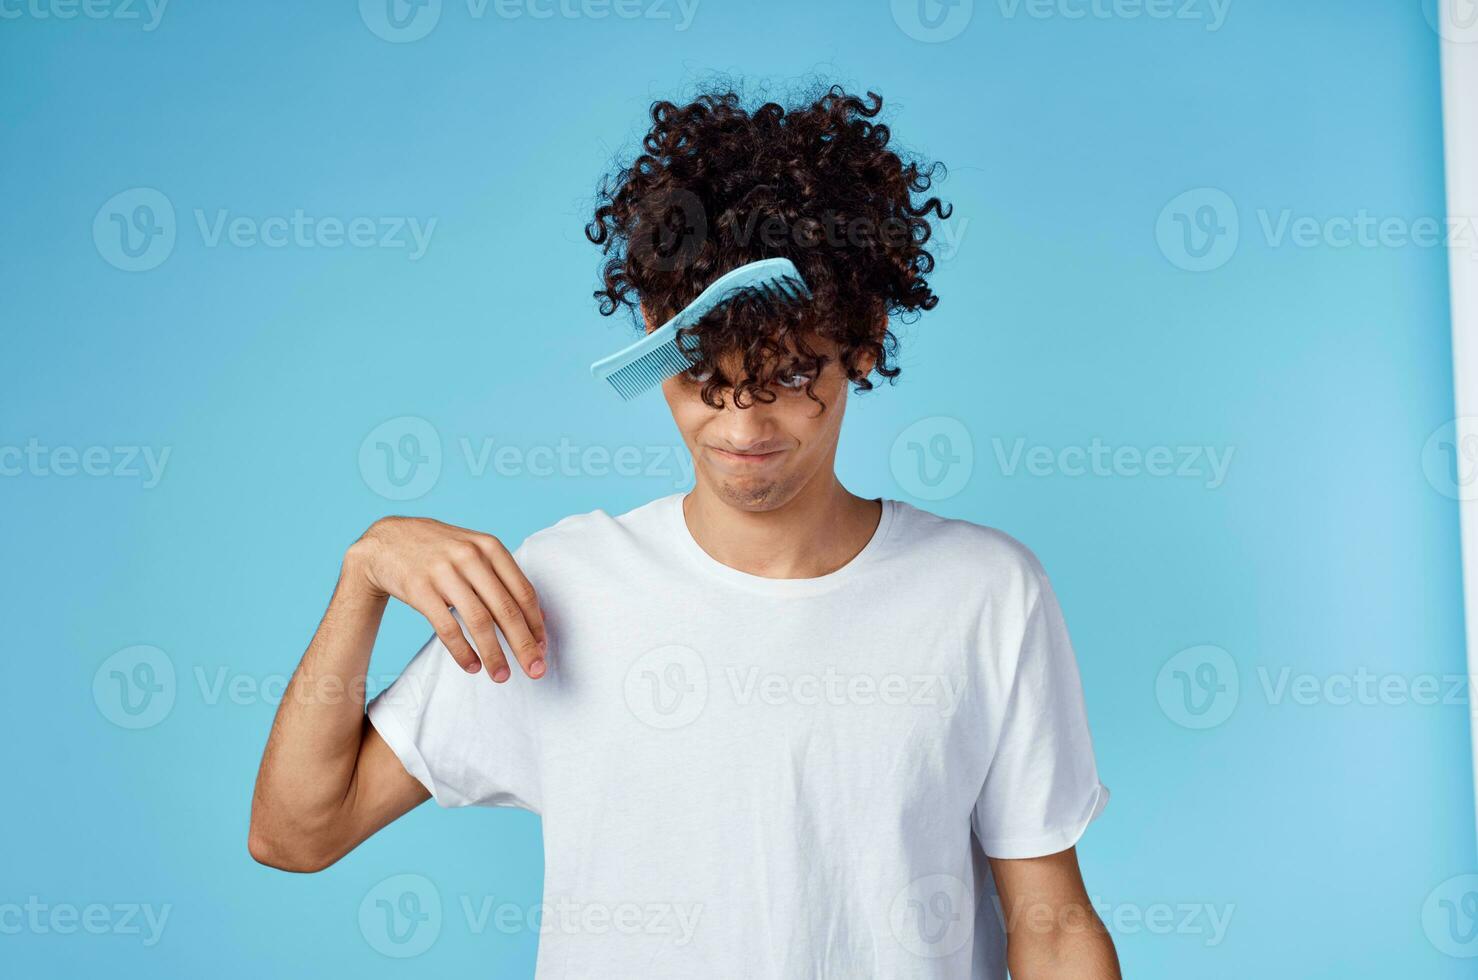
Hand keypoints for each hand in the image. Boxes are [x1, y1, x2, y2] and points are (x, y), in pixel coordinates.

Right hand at [346, 517, 546, 681]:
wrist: (387, 541)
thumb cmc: (440, 550)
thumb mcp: (474, 550)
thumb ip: (503, 576)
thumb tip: (538, 617)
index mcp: (490, 547)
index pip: (523, 592)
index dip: (536, 623)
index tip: (543, 648)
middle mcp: (470, 557)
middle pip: (506, 610)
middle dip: (524, 644)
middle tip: (535, 671)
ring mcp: (444, 572)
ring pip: (479, 622)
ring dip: (494, 654)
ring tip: (501, 676)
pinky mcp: (420, 589)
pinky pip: (447, 627)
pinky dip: (462, 651)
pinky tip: (472, 666)